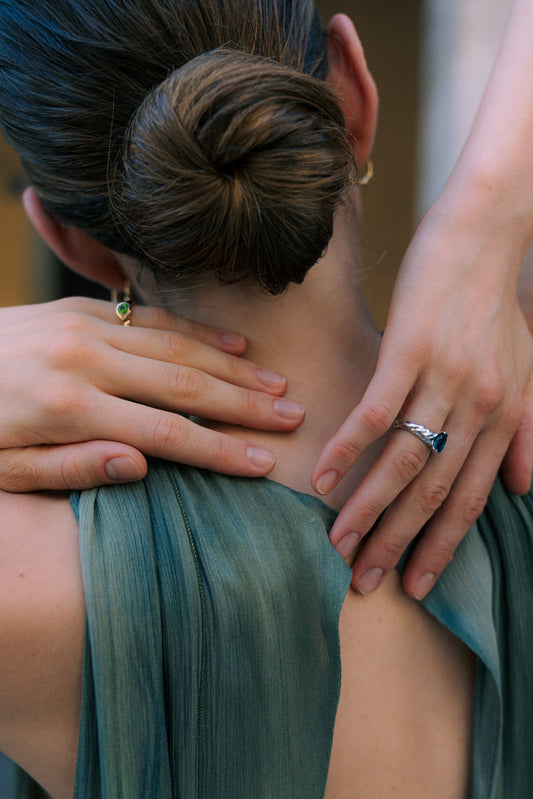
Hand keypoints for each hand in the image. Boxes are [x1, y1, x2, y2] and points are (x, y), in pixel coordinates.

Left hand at [0, 297, 304, 490]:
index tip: (264, 463)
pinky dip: (197, 332)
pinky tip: (234, 347)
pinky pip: (150, 317)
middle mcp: (83, 361)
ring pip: (177, 347)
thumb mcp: (4, 470)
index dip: (220, 450)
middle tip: (294, 417)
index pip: (165, 434)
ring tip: (278, 386)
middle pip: (184, 384)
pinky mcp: (79, 309)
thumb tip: (142, 467)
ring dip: (234, 368)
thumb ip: (73, 469)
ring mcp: (83, 327)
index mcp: (67, 409)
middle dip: (245, 405)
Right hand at [312, 208, 532, 598]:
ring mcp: (443, 379)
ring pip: (404, 460)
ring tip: (338, 543)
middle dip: (400, 543)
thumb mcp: (525, 372)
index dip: (443, 546)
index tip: (417, 585)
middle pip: (435, 491)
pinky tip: (324, 478)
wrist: (485, 235)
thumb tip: (527, 488)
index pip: (472, 499)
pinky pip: (376, 412)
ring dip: (369, 508)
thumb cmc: (497, 303)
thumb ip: (528, 431)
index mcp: (505, 417)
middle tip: (365, 580)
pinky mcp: (409, 351)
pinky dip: (349, 449)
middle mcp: (478, 407)